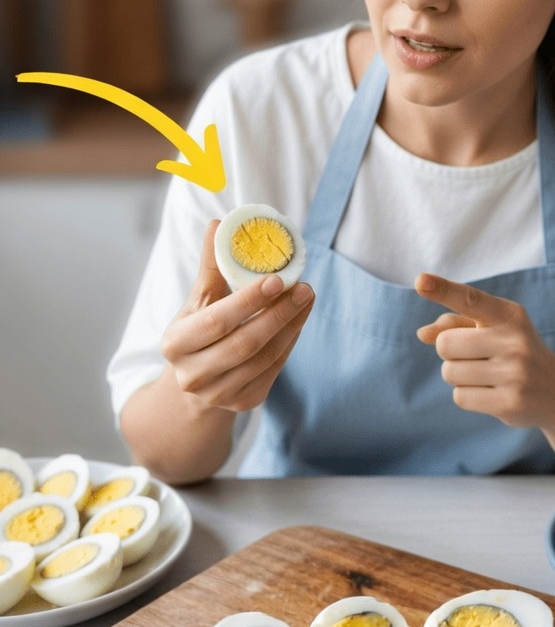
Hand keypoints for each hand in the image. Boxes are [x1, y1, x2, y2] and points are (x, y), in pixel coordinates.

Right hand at [161, 221, 314, 413]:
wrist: (195, 381)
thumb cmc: (198, 331)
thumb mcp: (198, 301)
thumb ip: (210, 266)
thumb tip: (218, 224)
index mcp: (176, 344)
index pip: (217, 321)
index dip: (249, 301)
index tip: (277, 279)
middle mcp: (192, 375)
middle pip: (245, 343)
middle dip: (279, 314)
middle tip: (304, 288)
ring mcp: (218, 394)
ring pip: (264, 358)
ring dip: (291, 326)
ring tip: (306, 299)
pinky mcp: (243, 403)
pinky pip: (274, 370)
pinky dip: (289, 343)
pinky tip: (298, 321)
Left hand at [415, 273, 554, 431]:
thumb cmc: (515, 354)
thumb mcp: (493, 330)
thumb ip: (456, 325)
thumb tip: (423, 334)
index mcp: (509, 315)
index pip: (470, 299)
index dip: (443, 290)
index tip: (420, 281)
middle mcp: (514, 340)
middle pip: (445, 344)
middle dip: (451, 354)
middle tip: (478, 358)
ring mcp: (515, 373)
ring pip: (450, 373)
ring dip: (459, 376)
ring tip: (488, 376)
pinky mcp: (510, 402)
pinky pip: (460, 397)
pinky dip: (468, 396)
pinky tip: (492, 394)